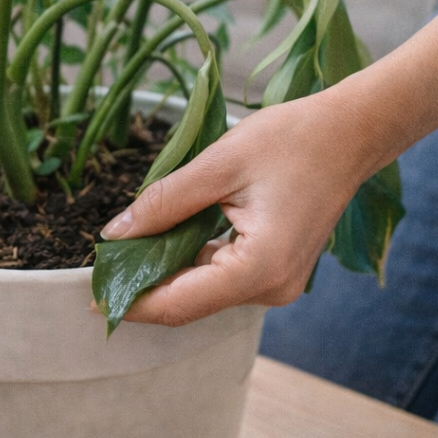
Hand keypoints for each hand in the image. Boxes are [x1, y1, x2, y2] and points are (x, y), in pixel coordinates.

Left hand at [99, 92, 372, 325]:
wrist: (347, 133)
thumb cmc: (289, 140)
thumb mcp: (217, 164)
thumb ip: (163, 202)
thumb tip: (115, 235)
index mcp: (259, 268)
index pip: (179, 304)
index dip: (132, 302)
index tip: (90, 293)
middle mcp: (271, 289)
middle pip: (190, 301)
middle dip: (144, 284)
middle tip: (101, 260)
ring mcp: (277, 284)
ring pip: (204, 289)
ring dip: (165, 270)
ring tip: (125, 245)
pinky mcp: (276, 270)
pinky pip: (222, 275)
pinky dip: (191, 259)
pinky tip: (165, 236)